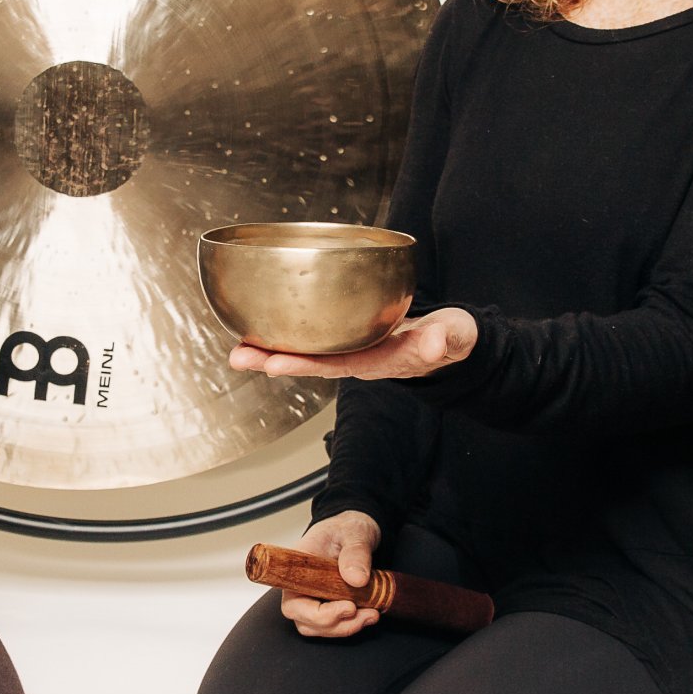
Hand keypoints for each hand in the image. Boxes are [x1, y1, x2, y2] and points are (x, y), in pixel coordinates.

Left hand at [229, 307, 477, 382]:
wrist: (450, 343)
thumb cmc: (452, 339)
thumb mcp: (455, 337)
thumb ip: (448, 339)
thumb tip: (439, 344)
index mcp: (381, 361)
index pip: (337, 365)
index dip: (304, 364)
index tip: (273, 364)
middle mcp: (361, 360)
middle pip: (311, 363)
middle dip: (273, 361)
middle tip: (238, 356)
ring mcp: (353, 351)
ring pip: (307, 353)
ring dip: (271, 352)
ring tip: (237, 349)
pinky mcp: (349, 338)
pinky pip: (314, 339)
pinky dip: (288, 334)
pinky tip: (262, 327)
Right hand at [279, 510, 382, 639]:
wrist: (354, 530)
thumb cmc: (346, 527)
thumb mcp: (354, 533)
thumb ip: (355, 553)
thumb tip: (356, 579)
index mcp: (296, 568)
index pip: (292, 602)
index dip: (314, 613)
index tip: (347, 606)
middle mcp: (300, 586)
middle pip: (304, 620)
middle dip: (335, 624)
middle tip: (363, 613)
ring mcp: (313, 597)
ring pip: (318, 627)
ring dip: (345, 627)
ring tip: (371, 614)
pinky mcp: (328, 605)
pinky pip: (333, 625)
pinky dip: (351, 624)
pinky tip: (369, 614)